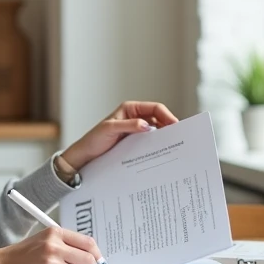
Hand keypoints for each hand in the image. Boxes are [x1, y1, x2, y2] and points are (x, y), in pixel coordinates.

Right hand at [0, 227, 102, 263]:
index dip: (97, 254)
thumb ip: (66, 244)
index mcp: (55, 233)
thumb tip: (93, 256)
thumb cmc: (24, 256)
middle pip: (89, 260)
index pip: (88, 243)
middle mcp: (54, 246)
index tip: (97, 261)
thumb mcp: (44, 240)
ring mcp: (51, 263)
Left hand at [61, 100, 178, 170]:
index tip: (175, 125)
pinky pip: (150, 139)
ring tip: (172, 144)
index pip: (154, 108)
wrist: (86, 155)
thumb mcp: (109, 130)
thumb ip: (128, 125)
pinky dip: (157, 143)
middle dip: (168, 125)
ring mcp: (135, 129)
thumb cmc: (94, 140)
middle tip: (178, 137)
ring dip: (164, 135)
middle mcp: (134, 117)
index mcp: (129, 108)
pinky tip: (161, 150)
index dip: (167, 115)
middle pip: (158, 118)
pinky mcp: (135, 140)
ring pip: (156, 129)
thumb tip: (147, 125)